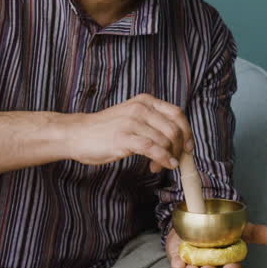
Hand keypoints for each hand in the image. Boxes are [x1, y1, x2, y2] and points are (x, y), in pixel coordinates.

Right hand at [66, 93, 192, 172]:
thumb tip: (177, 140)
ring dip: (167, 157)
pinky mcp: (124, 137)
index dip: (187, 132)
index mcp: (145, 101)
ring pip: (165, 140)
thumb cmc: (104, 130)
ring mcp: (132, 121)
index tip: (188, 147)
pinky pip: (152, 148)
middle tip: (173, 161)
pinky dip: (162, 159)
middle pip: (174, 129)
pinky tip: (162, 166)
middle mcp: (140, 108)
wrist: (77, 134)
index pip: (177, 114)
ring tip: (157, 166)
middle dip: (178, 149)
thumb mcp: (132, 117)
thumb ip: (152, 122)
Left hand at [165, 223, 266, 267]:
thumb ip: (255, 232)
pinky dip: (177, 264)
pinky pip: (178, 263)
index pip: (231, 267)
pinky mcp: (180, 257)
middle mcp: (211, 263)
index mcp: (227, 259)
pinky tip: (178, 264)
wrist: (199, 217)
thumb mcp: (239, 228)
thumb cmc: (222, 228)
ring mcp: (194, 261)